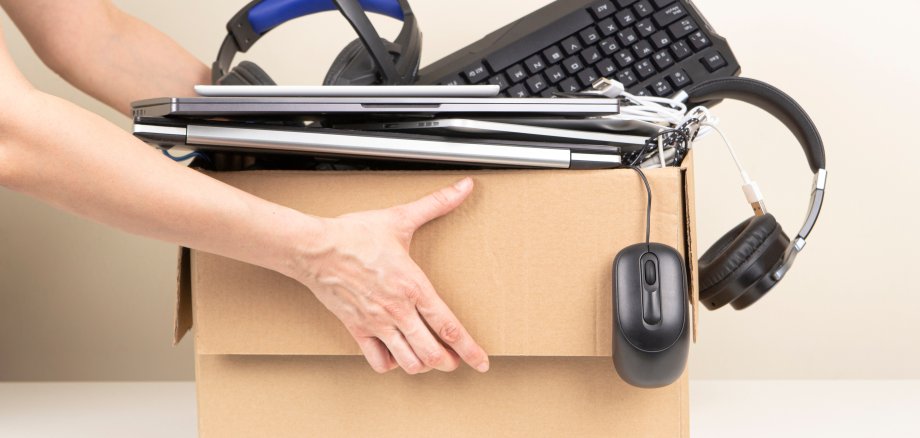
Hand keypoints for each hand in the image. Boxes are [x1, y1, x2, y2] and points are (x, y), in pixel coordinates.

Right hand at [295, 177, 488, 374]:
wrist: (315, 248)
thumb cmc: (354, 234)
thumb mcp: (400, 218)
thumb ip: (437, 204)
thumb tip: (464, 187)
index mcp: (414, 286)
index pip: (449, 327)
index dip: (470, 349)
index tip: (482, 363)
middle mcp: (398, 310)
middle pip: (432, 353)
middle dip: (449, 361)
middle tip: (456, 361)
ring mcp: (377, 323)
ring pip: (408, 362)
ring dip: (423, 365)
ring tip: (429, 360)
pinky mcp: (357, 329)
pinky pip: (378, 361)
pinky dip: (391, 364)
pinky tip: (396, 355)